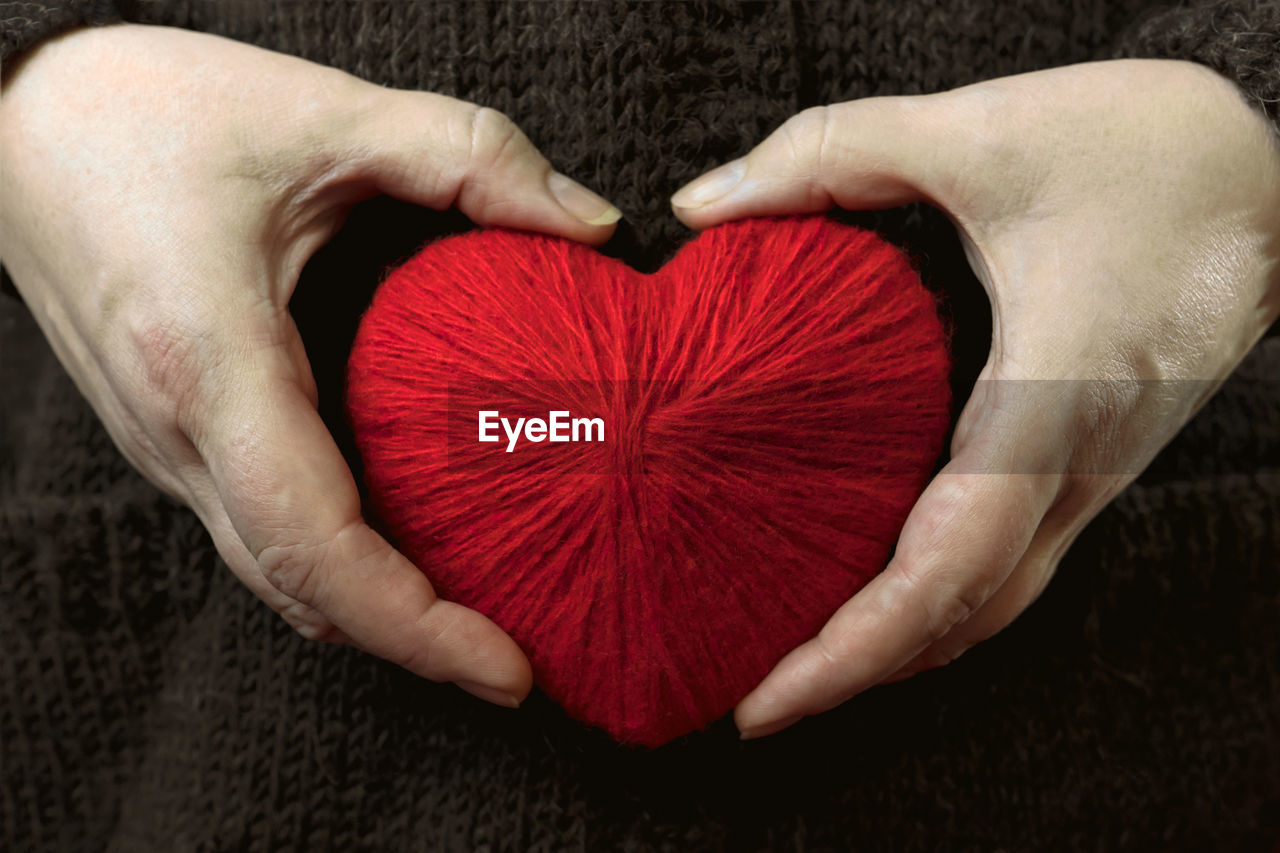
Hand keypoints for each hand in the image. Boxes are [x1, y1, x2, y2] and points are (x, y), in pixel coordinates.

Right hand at [0, 23, 620, 706]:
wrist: (14, 120)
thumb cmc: (145, 112)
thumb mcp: (324, 112)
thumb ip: (468, 157)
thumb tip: (591, 224)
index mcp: (210, 365)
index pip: (317, 546)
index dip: (416, 629)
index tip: (507, 670)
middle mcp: (178, 435)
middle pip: (302, 591)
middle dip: (415, 643)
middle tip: (522, 660)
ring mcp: (164, 448)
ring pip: (276, 576)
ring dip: (377, 613)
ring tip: (482, 614)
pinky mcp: (172, 437)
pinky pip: (259, 533)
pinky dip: (338, 566)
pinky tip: (409, 543)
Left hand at [670, 59, 1279, 737]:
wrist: (1273, 173)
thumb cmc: (1148, 151)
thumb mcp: (981, 129)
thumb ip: (832, 150)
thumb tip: (703, 205)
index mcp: (1051, 398)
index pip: (946, 567)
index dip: (852, 650)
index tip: (768, 700)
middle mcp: (1079, 464)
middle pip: (961, 616)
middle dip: (853, 673)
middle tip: (750, 696)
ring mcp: (1093, 473)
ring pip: (990, 603)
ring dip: (896, 647)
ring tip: (795, 659)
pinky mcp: (1089, 460)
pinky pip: (1008, 561)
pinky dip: (934, 599)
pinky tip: (870, 585)